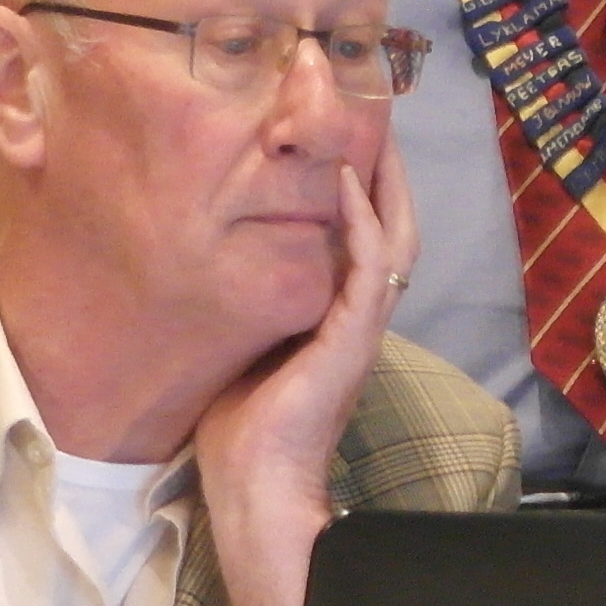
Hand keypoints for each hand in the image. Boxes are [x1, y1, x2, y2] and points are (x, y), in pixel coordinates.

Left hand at [195, 118, 415, 605]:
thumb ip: (250, 302)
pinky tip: (345, 180)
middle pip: (393, 226)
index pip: (364, 238)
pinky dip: (360, 220)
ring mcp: (361, 327)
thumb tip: (212, 257)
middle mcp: (359, 317)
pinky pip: (368, 267)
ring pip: (393, 238)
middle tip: (375, 116)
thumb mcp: (245, 343)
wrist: (257, 489)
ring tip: (372, 132)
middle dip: (387, 171)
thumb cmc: (243, 429)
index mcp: (337, 319)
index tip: (348, 138)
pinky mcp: (352, 339)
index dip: (363, 189)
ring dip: (384, 183)